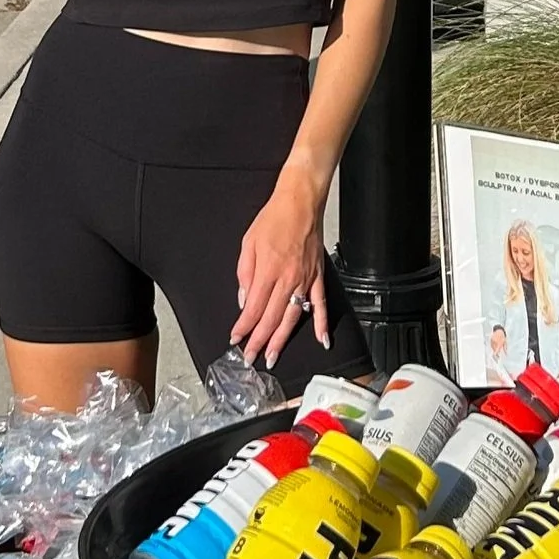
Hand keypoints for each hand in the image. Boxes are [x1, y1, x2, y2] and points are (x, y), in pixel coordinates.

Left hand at [232, 168, 331, 373]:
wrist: (300, 201)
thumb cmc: (272, 219)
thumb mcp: (248, 243)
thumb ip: (245, 274)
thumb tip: (245, 300)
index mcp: (267, 270)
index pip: (254, 308)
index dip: (244, 327)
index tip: (236, 339)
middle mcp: (287, 278)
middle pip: (272, 318)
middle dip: (259, 340)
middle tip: (250, 358)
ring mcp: (305, 279)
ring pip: (293, 316)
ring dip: (282, 339)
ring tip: (273, 356)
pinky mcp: (318, 275)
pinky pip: (321, 303)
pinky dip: (322, 323)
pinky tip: (322, 340)